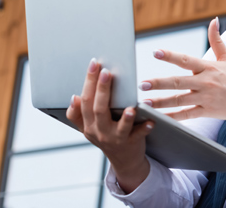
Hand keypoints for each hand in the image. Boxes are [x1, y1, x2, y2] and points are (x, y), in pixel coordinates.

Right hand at [66, 58, 153, 192]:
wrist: (124, 161)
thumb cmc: (107, 136)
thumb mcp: (89, 128)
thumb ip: (79, 115)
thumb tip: (74, 97)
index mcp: (88, 125)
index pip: (85, 100)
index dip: (88, 82)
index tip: (94, 64)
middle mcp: (99, 132)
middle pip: (99, 109)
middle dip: (102, 90)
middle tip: (107, 72)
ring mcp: (115, 139)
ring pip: (118, 127)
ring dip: (125, 117)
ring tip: (130, 106)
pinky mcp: (131, 143)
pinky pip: (138, 135)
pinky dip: (144, 128)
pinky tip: (151, 121)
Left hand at [142, 18, 225, 147]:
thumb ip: (217, 40)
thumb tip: (213, 20)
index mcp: (209, 68)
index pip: (186, 60)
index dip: (170, 56)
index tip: (156, 52)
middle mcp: (206, 83)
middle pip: (178, 82)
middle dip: (159, 83)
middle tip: (142, 83)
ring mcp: (205, 98)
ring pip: (179, 100)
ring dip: (161, 102)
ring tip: (144, 102)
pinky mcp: (206, 112)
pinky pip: (186, 115)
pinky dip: (172, 117)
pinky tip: (159, 118)